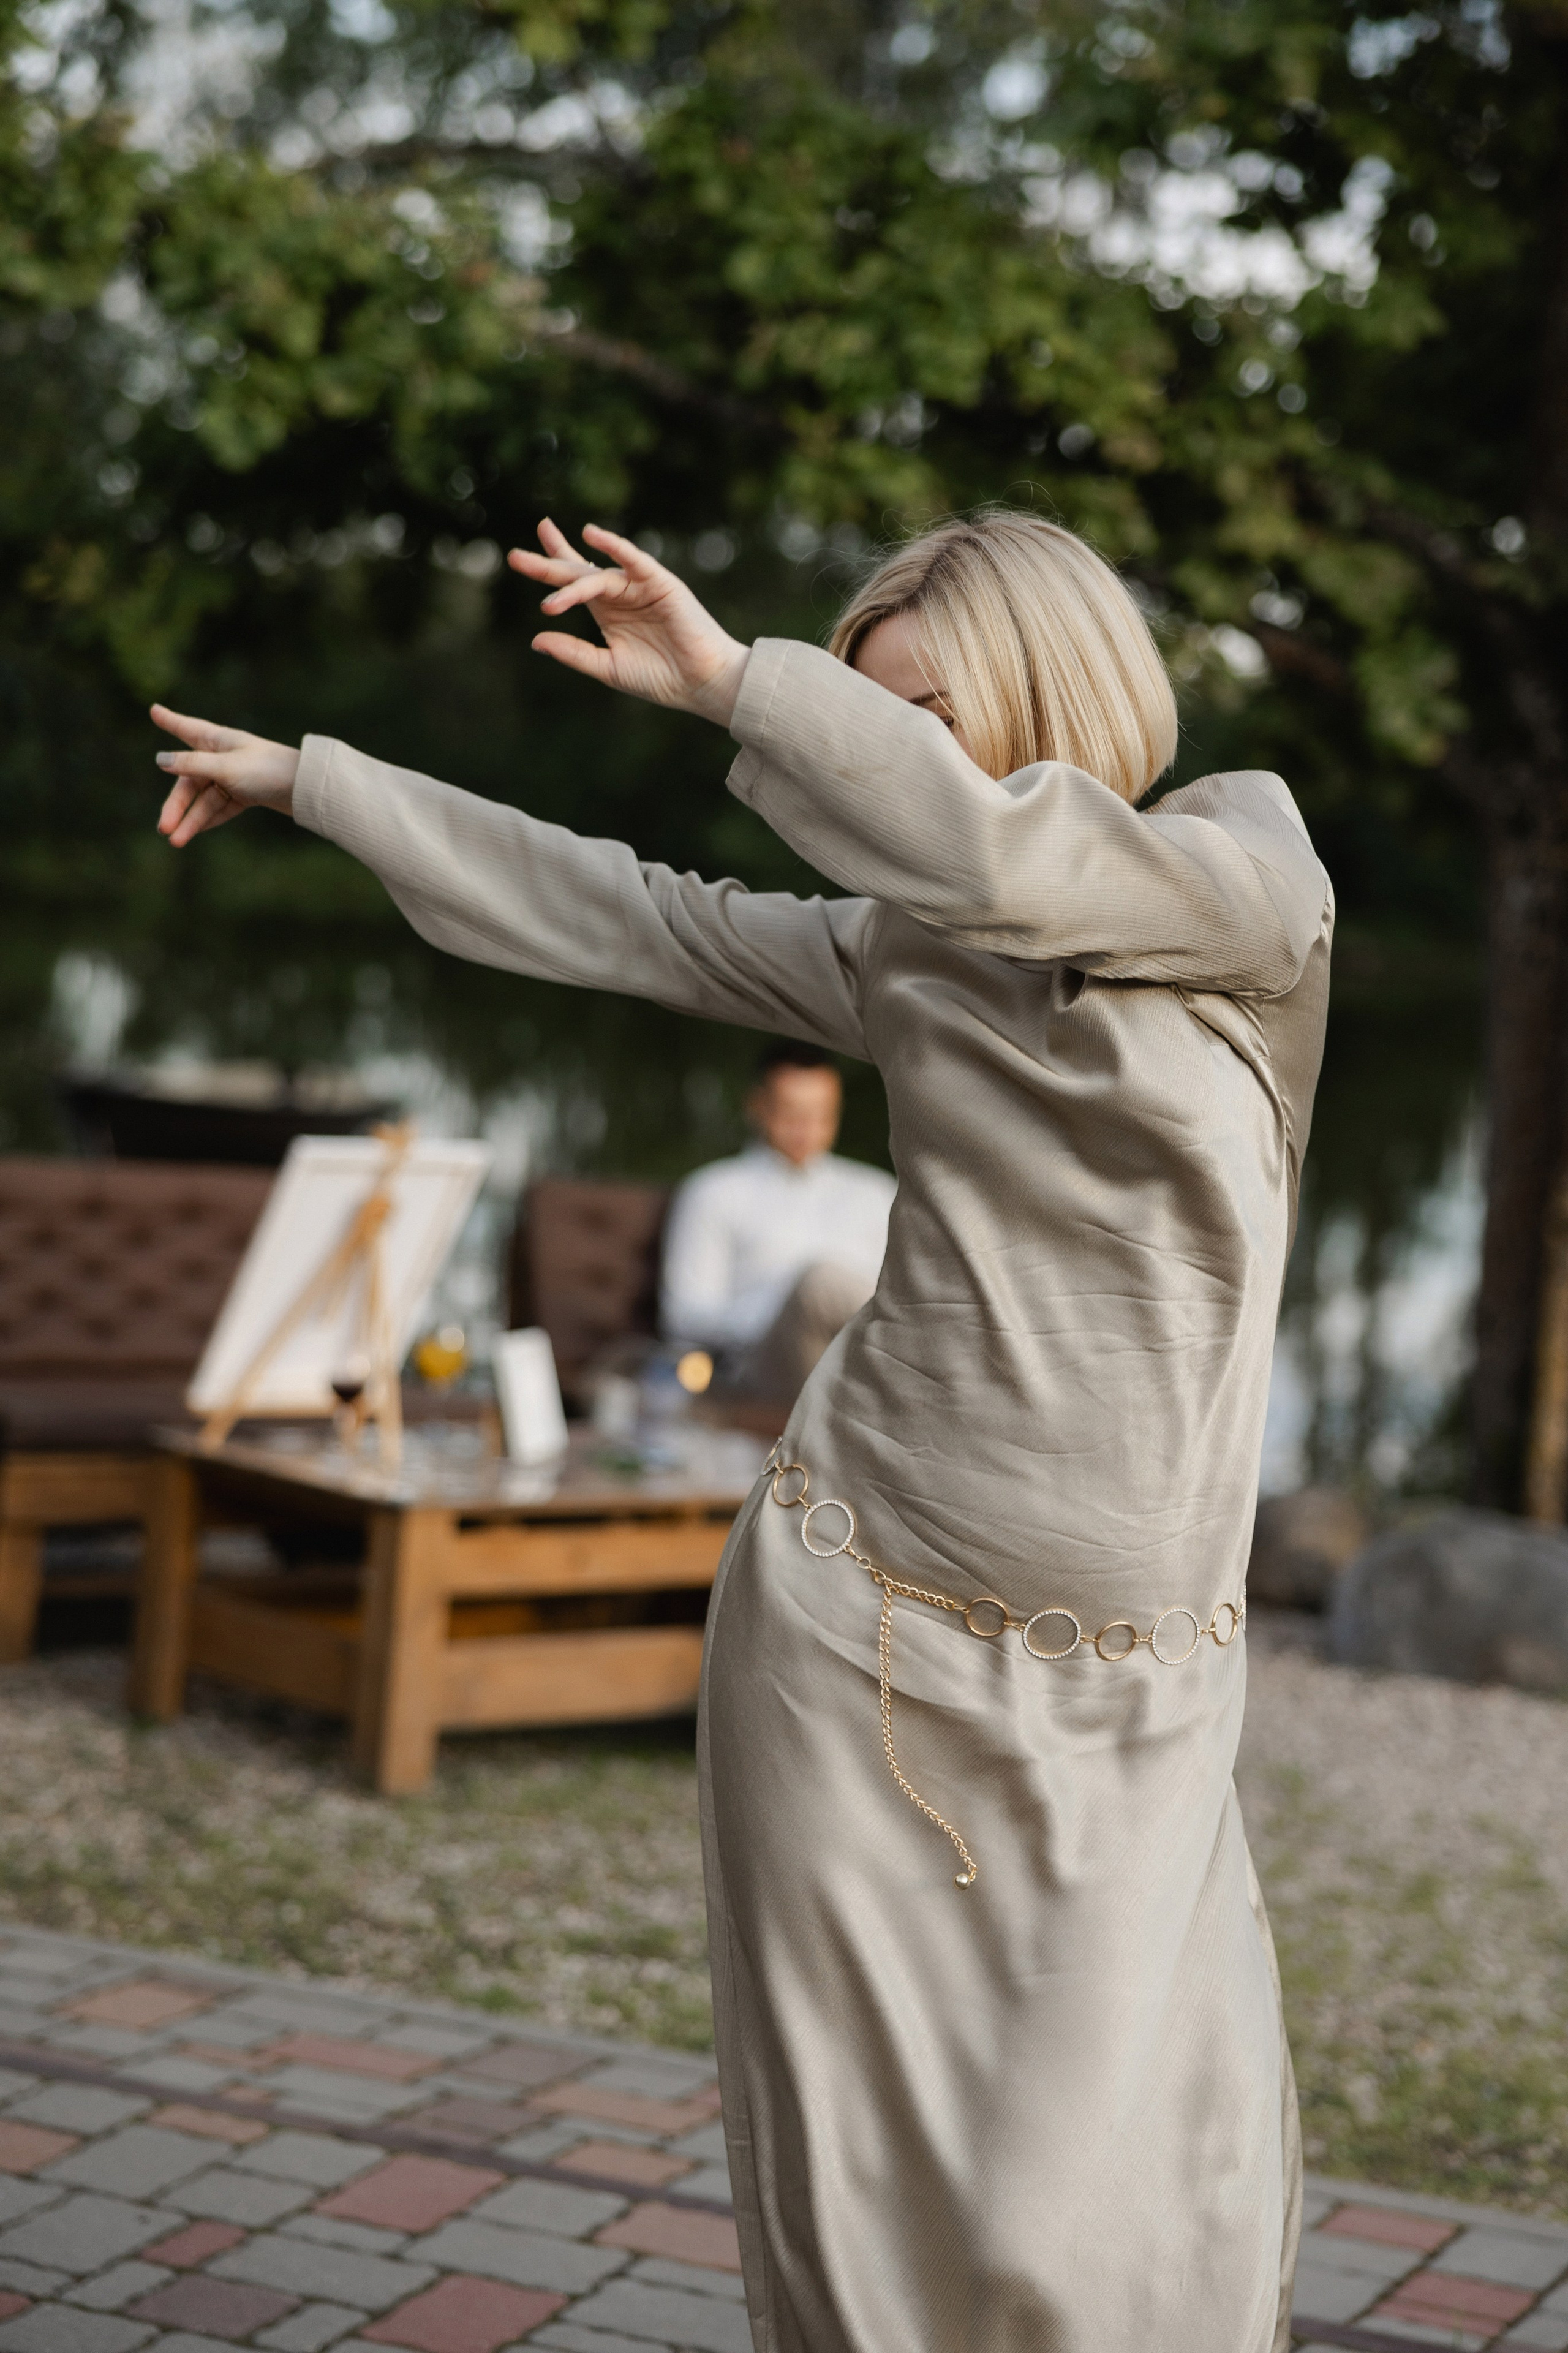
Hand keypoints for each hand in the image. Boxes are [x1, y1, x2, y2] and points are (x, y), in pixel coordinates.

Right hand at [151, 706, 300, 845]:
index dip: (170, 721)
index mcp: (218, 740)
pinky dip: (207, 821)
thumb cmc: (267, 770)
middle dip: (176, 805)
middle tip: (163, 828)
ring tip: (176, 841)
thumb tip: (160, 760)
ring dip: (190, 820)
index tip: (154, 710)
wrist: (306, 790)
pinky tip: (193, 835)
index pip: (187, 729)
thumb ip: (193, 765)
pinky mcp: (245, 795)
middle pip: (190, 781)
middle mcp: (223, 757)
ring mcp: (233, 777)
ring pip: (204, 800)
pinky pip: (220, 809)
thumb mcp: (226, 767)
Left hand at [509, 519, 749, 724]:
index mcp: (607, 612)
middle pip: (577, 571)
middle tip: (513, 557)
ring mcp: (639, 586)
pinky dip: (614, 546)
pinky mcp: (660, 583)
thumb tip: (536, 639)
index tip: (518, 556)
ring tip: (550, 603)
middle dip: (546, 563)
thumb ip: (574, 653)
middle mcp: (620, 594)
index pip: (573, 581)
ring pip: (597, 576)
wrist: (701, 685)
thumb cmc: (661, 679)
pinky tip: (591, 536)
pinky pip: (633, 560)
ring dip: (572, 586)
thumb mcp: (608, 667)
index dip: (548, 566)